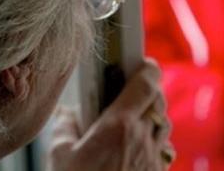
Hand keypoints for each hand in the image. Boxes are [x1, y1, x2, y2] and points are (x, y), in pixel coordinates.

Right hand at [47, 59, 174, 170]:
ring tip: (132, 122)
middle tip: (131, 93)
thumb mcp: (60, 157)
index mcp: (119, 125)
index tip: (141, 63)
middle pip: (158, 101)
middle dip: (147, 93)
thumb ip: (65, 128)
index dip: (146, 68)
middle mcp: (143, 138)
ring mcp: (153, 159)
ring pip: (163, 126)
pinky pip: (163, 151)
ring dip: (152, 118)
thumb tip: (68, 114)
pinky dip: (154, 144)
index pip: (146, 82)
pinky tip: (136, 151)